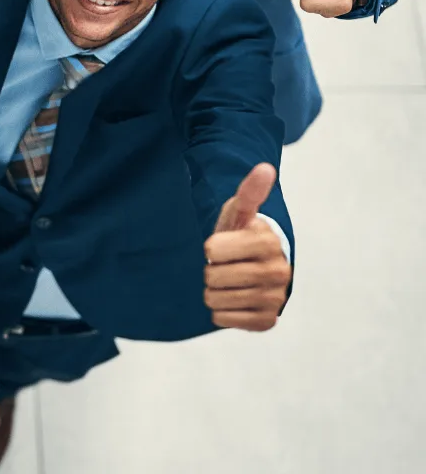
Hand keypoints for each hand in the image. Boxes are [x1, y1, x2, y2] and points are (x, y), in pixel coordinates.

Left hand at [204, 164, 291, 331]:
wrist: (257, 269)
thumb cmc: (241, 237)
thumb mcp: (240, 212)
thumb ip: (249, 192)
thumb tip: (265, 168)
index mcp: (267, 242)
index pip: (212, 250)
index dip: (209, 248)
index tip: (221, 246)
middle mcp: (278, 271)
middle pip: (213, 277)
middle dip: (210, 271)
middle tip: (224, 266)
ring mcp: (275, 298)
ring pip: (216, 300)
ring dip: (213, 291)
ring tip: (227, 282)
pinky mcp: (266, 320)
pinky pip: (225, 320)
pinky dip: (220, 312)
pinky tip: (231, 300)